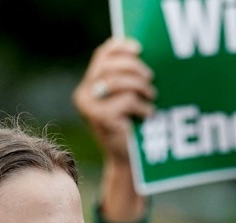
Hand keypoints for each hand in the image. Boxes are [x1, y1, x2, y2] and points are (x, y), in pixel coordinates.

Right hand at [72, 38, 154, 222]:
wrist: (127, 160)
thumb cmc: (131, 127)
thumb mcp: (126, 98)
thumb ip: (126, 78)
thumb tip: (142, 53)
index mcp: (89, 85)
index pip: (102, 55)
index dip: (120, 47)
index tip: (140, 48)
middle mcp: (84, 94)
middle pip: (109, 65)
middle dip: (134, 67)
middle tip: (151, 78)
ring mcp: (89, 107)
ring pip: (117, 81)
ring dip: (140, 87)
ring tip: (151, 96)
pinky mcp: (100, 119)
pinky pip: (125, 100)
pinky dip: (141, 106)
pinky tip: (148, 114)